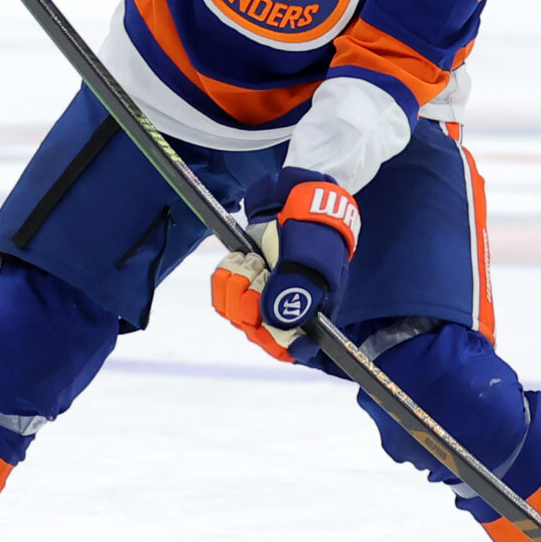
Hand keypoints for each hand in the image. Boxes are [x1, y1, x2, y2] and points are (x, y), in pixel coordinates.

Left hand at [210, 169, 359, 361]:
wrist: (298, 195)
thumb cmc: (315, 229)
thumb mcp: (311, 257)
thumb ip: (296, 290)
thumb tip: (274, 322)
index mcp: (314, 310)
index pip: (295, 346)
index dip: (277, 342)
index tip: (265, 326)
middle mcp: (288, 307)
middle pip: (259, 330)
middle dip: (251, 302)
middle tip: (259, 272)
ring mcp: (264, 293)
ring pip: (237, 313)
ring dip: (237, 286)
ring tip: (251, 261)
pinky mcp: (245, 277)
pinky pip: (224, 292)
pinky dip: (227, 276)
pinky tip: (240, 257)